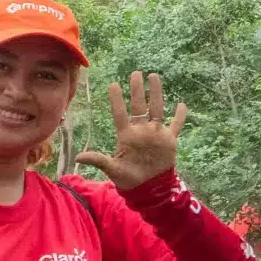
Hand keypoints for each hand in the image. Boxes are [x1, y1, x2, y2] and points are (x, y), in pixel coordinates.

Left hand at [74, 72, 186, 189]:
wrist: (147, 187)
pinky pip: (175, 126)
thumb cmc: (127, 178)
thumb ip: (98, 160)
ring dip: (156, 94)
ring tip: (154, 77)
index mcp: (126, 135)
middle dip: (137, 90)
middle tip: (135, 73)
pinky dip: (179, 117)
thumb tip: (78, 157)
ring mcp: (155, 134)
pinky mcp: (168, 140)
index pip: (120, 113)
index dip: (117, 100)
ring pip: (156, 109)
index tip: (113, 85)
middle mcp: (141, 130)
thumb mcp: (112, 169)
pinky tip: (182, 105)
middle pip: (139, 106)